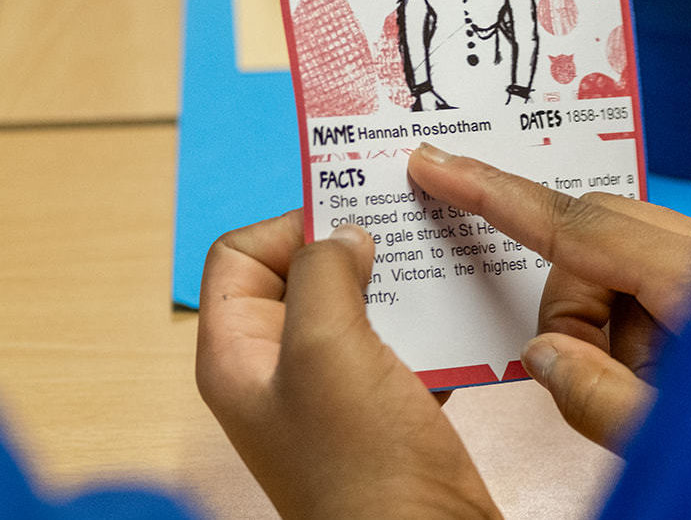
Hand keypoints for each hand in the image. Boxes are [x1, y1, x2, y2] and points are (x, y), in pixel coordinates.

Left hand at [196, 211, 500, 519]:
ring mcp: (327, 396)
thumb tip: (341, 235)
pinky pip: (395, 348)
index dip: (287, 229)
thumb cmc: (360, 467)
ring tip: (433, 270)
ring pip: (354, 310)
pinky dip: (424, 331)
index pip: (239, 256)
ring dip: (394, 287)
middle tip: (398, 231)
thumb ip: (322, 273)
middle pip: (299, 276)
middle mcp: (273, 373)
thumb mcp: (327, 347)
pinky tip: (454, 327)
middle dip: (349, 251)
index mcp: (236, 356)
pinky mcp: (378, 414)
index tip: (346, 224)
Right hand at [407, 145, 690, 452]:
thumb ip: (598, 400)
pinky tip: (677, 377)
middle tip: (607, 385)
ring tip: (666, 397)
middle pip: (594, 240)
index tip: (437, 165)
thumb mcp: (678, 440)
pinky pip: (658, 279)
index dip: (493, 194)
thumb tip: (542, 354)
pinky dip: (647, 329)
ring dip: (620, 330)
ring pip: (624, 264)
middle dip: (576, 307)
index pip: (576, 222)